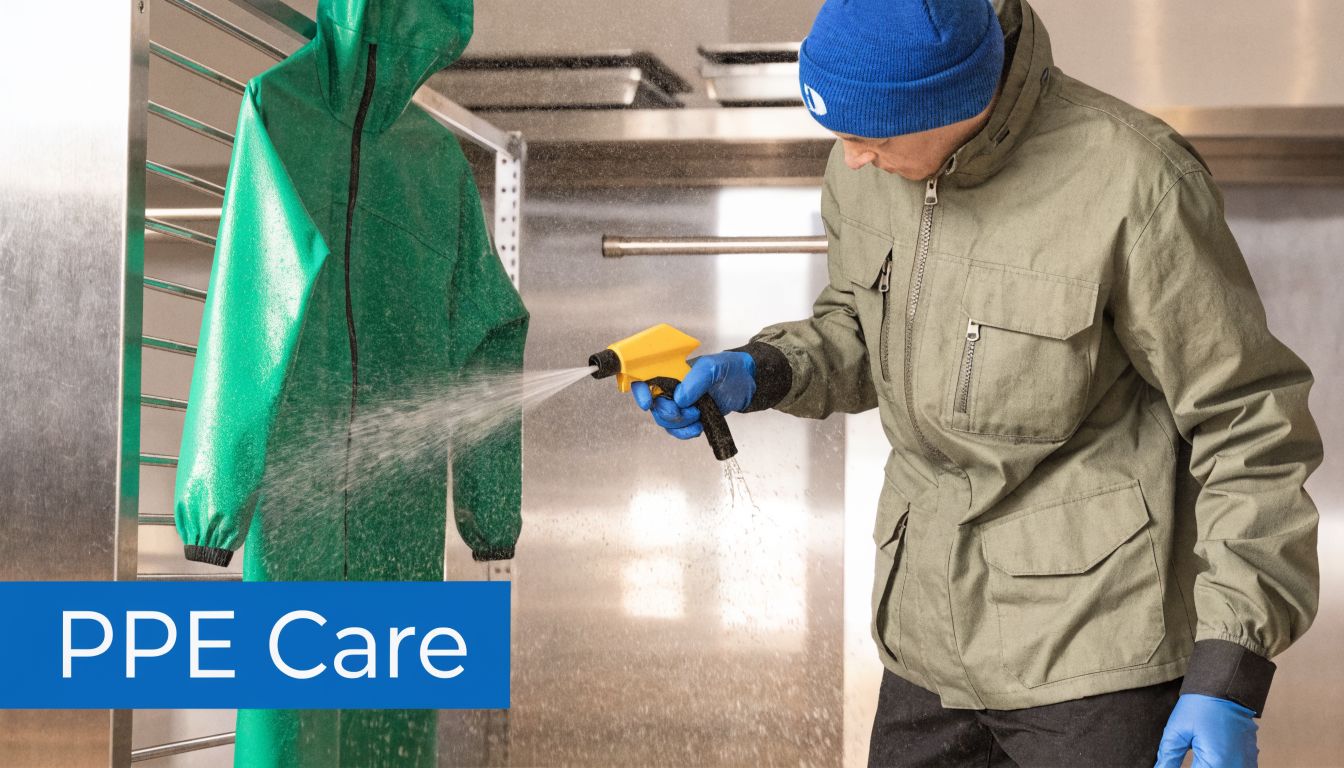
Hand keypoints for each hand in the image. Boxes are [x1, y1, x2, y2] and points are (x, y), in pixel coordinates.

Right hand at [631, 351, 754, 439]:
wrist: (748, 384)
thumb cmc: (729, 368)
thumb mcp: (714, 367)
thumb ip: (696, 380)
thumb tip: (680, 399)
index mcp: (671, 371)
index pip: (646, 378)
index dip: (640, 391)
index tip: (648, 403)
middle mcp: (672, 388)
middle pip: (655, 406)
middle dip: (668, 413)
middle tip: (688, 411)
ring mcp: (680, 404)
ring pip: (665, 421)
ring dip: (679, 424)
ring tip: (698, 416)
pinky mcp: (690, 417)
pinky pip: (678, 430)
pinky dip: (685, 433)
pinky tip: (698, 427)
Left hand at [1154, 694, 1257, 767]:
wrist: (1226, 687)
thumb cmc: (1201, 706)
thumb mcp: (1177, 731)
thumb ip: (1168, 757)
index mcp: (1215, 763)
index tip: (1168, 765)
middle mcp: (1235, 767)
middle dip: (1195, 767)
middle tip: (1187, 757)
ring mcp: (1247, 764)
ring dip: (1208, 767)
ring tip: (1195, 758)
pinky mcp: (1251, 759)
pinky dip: (1221, 766)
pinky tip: (1209, 759)